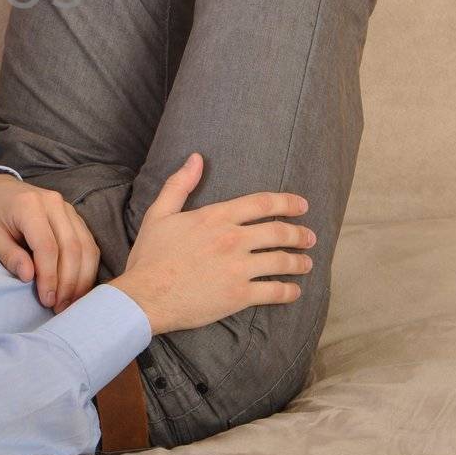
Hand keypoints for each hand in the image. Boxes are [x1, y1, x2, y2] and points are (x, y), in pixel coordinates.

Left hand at [0, 172, 100, 313]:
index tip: (47, 300)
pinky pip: (89, 244)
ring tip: (70, 302)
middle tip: (60, 307)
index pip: (47, 246)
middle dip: (69, 282)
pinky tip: (78, 287)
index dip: (50, 276)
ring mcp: (68, 208)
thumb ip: (9, 256)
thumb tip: (29, 277)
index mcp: (29, 205)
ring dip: (82, 278)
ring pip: (87, 246)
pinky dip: (87, 268)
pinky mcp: (75, 216)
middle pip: (72, 247)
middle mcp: (54, 203)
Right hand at [109, 153, 317, 334]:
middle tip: (310, 237)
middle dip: (300, 234)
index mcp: (216, 217)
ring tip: (306, 263)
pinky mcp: (239, 295)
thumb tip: (196, 158)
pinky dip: (289, 291)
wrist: (145, 296)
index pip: (262, 204)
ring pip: (282, 261)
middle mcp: (232, 240)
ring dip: (299, 262)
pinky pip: (275, 292)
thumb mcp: (160, 213)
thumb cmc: (150, 256)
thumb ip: (180, 184)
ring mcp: (238, 269)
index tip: (302, 205)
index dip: (287, 202)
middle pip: (279, 232)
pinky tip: (294, 290)